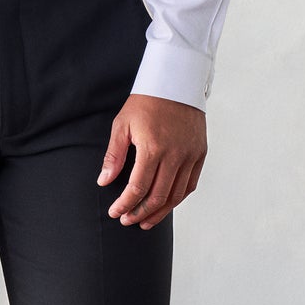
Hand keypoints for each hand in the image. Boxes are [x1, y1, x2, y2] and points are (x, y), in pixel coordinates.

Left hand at [98, 93, 206, 228]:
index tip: (115, 212)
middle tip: (127, 220)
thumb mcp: (122, 125)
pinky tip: (165, 205)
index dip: (125, 205)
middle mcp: (175, 155)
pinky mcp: (200, 153)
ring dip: (159, 212)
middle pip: (158, 197)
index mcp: (153, 148)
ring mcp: (190, 155)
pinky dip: (177, 198)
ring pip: (176, 195)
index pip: (138, 188)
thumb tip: (104, 182)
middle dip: (140, 213)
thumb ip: (114, 156)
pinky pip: (190, 184)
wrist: (176, 83)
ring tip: (145, 220)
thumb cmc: (146, 102)